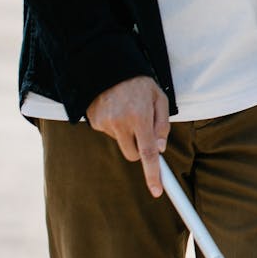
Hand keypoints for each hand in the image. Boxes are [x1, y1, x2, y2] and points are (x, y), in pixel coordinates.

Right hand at [86, 75, 170, 197]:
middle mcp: (120, 123)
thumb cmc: (139, 83)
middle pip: (132, 154)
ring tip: (127, 110)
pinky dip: (115, 126)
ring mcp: (104, 123)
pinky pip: (109, 133)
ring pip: (121, 143)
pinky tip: (116, 109)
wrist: (108, 66)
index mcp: (140, 118)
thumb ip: (162, 125)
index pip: (148, 154)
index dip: (153, 174)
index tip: (157, 191)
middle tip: (142, 128)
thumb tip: (160, 149)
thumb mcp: (160, 99)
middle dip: (139, 148)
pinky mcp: (93, 121)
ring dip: (127, 133)